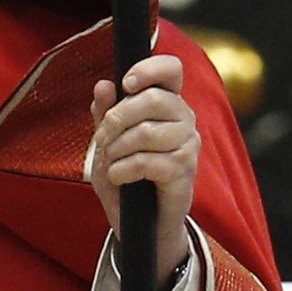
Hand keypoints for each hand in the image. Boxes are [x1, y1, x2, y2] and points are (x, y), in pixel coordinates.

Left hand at [84, 56, 199, 290]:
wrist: (139, 222)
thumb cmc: (126, 177)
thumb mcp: (107, 143)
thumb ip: (105, 114)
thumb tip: (103, 85)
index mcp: (167, 103)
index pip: (171, 70)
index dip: (149, 68)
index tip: (126, 83)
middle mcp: (183, 118)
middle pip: (152, 99)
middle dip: (116, 118)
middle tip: (102, 139)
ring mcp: (188, 144)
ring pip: (147, 132)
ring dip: (118, 149)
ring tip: (112, 162)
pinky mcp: (185, 170)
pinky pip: (148, 161)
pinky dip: (123, 170)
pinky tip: (119, 178)